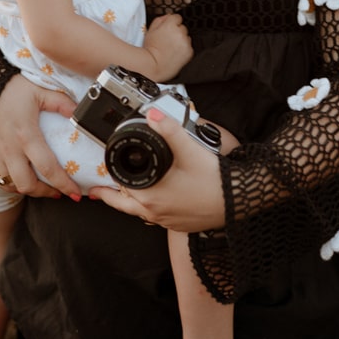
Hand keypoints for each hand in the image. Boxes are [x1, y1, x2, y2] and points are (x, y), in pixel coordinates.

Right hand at [0, 74, 80, 197]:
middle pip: (27, 185)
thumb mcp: (40, 91)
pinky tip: (20, 175)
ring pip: (10, 183)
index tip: (76, 193)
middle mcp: (9, 149)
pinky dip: (9, 181)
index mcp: (26, 135)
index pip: (48, 168)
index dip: (64, 184)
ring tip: (41, 185)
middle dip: (44, 193)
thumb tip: (79, 113)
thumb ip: (61, 103)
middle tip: (58, 191)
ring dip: (27, 188)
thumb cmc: (10, 88)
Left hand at [91, 108, 225, 231]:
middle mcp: (155, 213)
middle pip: (124, 204)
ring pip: (139, 213)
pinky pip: (156, 217)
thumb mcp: (190, 150)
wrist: (240, 201)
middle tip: (99, 189)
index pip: (120, 188)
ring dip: (129, 203)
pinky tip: (155, 199)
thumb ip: (170, 130)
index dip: (109, 179)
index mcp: (151, 197)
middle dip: (112, 195)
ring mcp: (168, 221)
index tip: (98, 176)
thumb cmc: (215, 180)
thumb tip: (153, 115)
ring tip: (121, 194)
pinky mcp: (180, 224)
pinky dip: (149, 208)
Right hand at [143, 13, 192, 80]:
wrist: (154, 66)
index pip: (177, 17)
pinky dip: (184, 49)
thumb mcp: (150, 30)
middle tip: (167, 40)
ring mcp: (186, 42)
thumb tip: (169, 16)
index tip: (168, 29)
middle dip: (177, 32)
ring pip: (186, 37)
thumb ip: (160, 19)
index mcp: (170, 25)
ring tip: (171, 48)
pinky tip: (175, 53)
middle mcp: (180, 32)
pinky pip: (189, 47)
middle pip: (182, 27)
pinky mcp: (189, 51)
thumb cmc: (150, 49)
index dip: (172, 23)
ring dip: (181, 41)